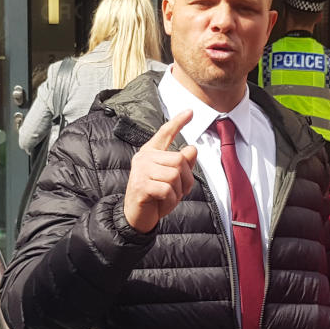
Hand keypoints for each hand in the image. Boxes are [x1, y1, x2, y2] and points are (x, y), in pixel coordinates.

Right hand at [124, 110, 197, 232]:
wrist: (137, 216)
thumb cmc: (156, 197)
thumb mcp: (173, 179)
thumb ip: (182, 164)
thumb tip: (192, 148)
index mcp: (151, 153)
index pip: (165, 133)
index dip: (178, 122)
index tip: (190, 112)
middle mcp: (144, 158)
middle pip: (179, 159)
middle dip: (186, 178)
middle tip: (179, 191)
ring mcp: (141, 171)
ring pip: (175, 175)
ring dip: (178, 191)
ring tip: (169, 197)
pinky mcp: (140, 185)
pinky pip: (168, 189)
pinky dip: (171, 200)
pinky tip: (162, 203)